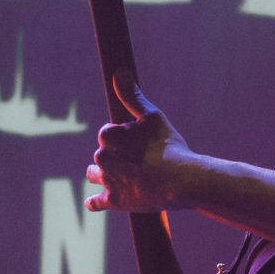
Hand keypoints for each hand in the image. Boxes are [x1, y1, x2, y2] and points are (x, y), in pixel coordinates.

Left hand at [84, 68, 190, 212]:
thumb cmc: (169, 146)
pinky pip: (96, 202)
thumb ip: (132, 96)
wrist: (181, 180)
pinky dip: (95, 201)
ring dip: (104, 175)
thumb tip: (119, 72)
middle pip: (104, 154)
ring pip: (96, 175)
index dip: (126, 138)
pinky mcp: (114, 201)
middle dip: (117, 156)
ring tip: (122, 177)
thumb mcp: (152, 116)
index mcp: (107, 134)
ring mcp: (106, 180)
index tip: (142, 145)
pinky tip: (93, 202)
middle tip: (141, 162)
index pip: (110, 134)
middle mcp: (101, 157)